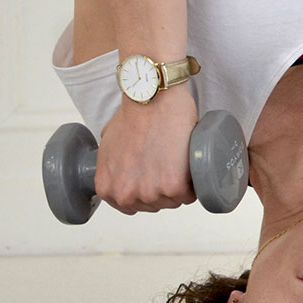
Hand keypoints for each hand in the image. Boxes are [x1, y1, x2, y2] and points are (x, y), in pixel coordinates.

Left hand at [95, 84, 197, 213]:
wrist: (152, 97)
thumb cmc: (134, 113)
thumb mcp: (108, 143)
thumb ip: (110, 163)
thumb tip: (120, 166)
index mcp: (108, 188)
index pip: (132, 205)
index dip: (146, 189)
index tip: (154, 173)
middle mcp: (126, 194)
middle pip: (154, 204)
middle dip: (163, 187)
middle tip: (168, 162)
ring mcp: (149, 192)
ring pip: (174, 201)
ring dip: (181, 185)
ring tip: (179, 160)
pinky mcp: (173, 186)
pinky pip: (190, 194)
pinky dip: (195, 182)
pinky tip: (189, 163)